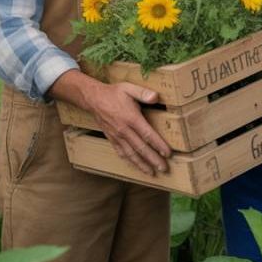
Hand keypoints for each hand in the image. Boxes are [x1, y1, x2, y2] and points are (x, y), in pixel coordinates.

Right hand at [50, 70, 170, 174]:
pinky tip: (136, 166)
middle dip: (153, 160)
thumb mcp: (129, 88)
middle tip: (164, 169)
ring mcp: (117, 136)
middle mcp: (124, 130)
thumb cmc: (114, 93)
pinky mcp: (111, 139)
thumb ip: (143, 93)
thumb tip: (156, 97)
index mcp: (131, 118)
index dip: (159, 145)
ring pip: (131, 154)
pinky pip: (121, 152)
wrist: (93, 99)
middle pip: (141, 148)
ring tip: (152, 173)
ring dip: (142, 164)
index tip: (168, 154)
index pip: (148, 135)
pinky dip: (129, 161)